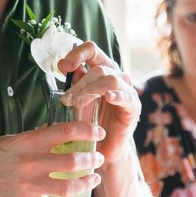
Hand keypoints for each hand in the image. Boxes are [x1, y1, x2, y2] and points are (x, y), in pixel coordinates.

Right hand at [0, 122, 103, 196]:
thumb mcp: (12, 139)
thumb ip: (35, 137)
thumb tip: (57, 131)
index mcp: (27, 142)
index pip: (64, 132)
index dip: (86, 131)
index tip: (98, 132)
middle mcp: (30, 163)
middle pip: (72, 162)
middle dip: (91, 160)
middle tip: (98, 158)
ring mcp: (28, 186)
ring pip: (67, 189)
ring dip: (86, 185)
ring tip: (93, 180)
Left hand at [57, 42, 139, 164]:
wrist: (103, 146)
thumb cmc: (90, 120)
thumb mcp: (77, 98)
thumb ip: (73, 81)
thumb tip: (62, 64)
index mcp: (102, 69)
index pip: (92, 50)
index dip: (77, 54)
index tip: (63, 67)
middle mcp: (117, 76)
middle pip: (99, 67)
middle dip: (79, 83)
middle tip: (66, 99)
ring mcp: (127, 91)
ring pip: (110, 79)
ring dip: (90, 90)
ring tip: (77, 104)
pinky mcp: (133, 107)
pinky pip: (126, 96)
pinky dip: (117, 94)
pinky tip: (108, 97)